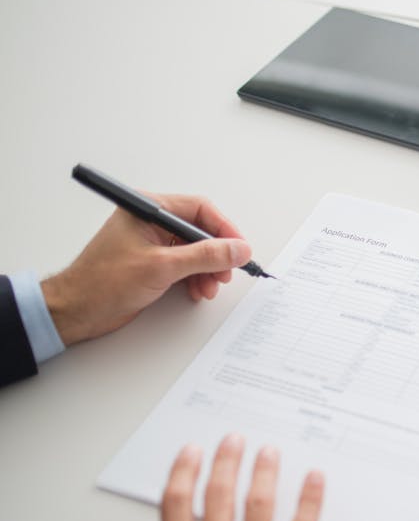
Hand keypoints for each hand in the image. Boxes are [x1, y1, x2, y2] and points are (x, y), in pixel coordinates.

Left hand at [41, 194, 252, 344]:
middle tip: (225, 272)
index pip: (199, 210)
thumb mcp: (162, 267)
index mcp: (148, 210)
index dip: (223, 229)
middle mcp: (151, 223)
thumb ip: (204, 256)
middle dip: (216, 255)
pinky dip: (196, 278)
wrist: (76, 311)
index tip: (239, 249)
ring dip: (207, 270)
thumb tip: (237, 249)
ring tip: (209, 287)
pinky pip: (185, 265)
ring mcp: (152, 244)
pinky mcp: (152, 264)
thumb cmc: (103, 283)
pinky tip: (197, 290)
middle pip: (200, 231)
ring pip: (195, 251)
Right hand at [63, 435, 324, 520]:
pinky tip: (316, 480)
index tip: (192, 452)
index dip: (184, 472)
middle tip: (234, 439)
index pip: (176, 506)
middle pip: (219, 496)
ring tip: (269, 451)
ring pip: (261, 505)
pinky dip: (310, 502)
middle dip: (226, 461)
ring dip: (265, 472)